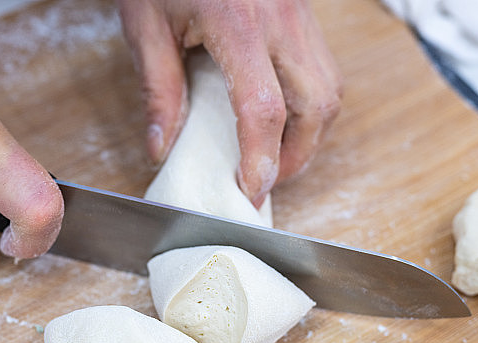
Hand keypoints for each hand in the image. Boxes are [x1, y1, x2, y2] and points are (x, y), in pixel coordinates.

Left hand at [117, 0, 341, 206]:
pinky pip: (325, 69)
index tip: (250, 190)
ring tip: (277, 154)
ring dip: (311, 133)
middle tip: (266, 179)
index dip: (261, 159)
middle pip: (316, 106)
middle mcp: (281, 21)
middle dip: (299, 155)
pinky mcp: (304, 14)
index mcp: (238, 24)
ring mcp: (300, 16)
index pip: (263, 108)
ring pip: (330, 90)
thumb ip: (158, 90)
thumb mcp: (146, 26)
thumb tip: (162, 147)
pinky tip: (284, 116)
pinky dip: (311, 105)